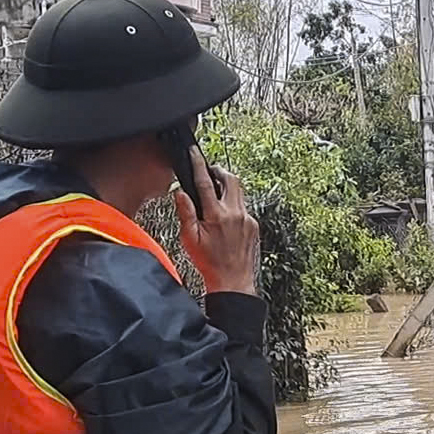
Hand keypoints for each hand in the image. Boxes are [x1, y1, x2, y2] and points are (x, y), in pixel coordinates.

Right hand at [175, 149, 258, 296]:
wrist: (232, 280)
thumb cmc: (209, 262)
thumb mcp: (189, 238)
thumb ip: (185, 212)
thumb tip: (180, 192)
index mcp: (216, 215)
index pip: (206, 182)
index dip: (199, 164)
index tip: (194, 152)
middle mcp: (235, 214)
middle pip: (230, 179)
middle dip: (219, 171)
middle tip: (209, 171)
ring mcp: (247, 219)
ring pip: (238, 192)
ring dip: (226, 187)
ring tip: (214, 193)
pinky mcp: (253, 225)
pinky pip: (243, 207)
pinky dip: (232, 205)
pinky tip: (223, 216)